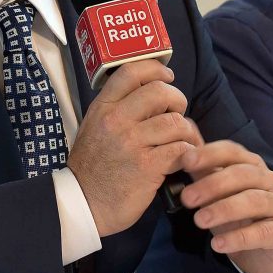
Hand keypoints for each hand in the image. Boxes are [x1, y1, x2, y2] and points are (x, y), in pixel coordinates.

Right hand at [68, 60, 199, 236]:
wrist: (84, 203)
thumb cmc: (93, 167)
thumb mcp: (95, 128)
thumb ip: (119, 109)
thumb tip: (155, 94)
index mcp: (102, 108)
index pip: (131, 72)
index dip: (155, 68)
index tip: (167, 76)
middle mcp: (116, 120)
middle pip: (160, 92)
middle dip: (177, 100)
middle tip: (177, 113)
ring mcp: (131, 143)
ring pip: (176, 122)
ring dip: (186, 132)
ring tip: (183, 141)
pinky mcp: (147, 166)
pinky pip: (180, 148)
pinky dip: (188, 153)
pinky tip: (182, 159)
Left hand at [179, 141, 272, 272]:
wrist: (263, 247)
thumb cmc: (235, 212)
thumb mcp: (216, 192)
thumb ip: (201, 174)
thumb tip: (178, 156)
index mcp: (250, 164)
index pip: (231, 151)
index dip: (209, 154)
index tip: (186, 162)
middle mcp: (268, 179)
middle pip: (242, 175)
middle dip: (212, 185)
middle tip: (187, 199)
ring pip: (254, 201)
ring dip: (224, 209)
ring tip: (199, 221)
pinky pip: (262, 232)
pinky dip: (239, 238)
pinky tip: (218, 244)